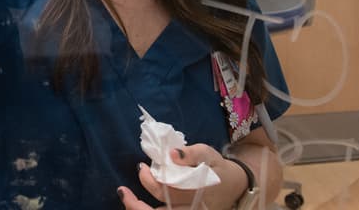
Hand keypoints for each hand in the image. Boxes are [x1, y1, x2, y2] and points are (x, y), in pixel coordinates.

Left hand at [118, 146, 247, 208]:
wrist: (236, 185)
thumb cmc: (219, 167)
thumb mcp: (209, 154)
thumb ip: (191, 153)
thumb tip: (171, 153)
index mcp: (197, 194)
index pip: (166, 193)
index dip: (149, 181)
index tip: (141, 167)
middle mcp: (193, 209)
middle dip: (136, 205)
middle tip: (122, 191)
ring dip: (140, 209)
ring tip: (125, 196)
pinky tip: (137, 202)